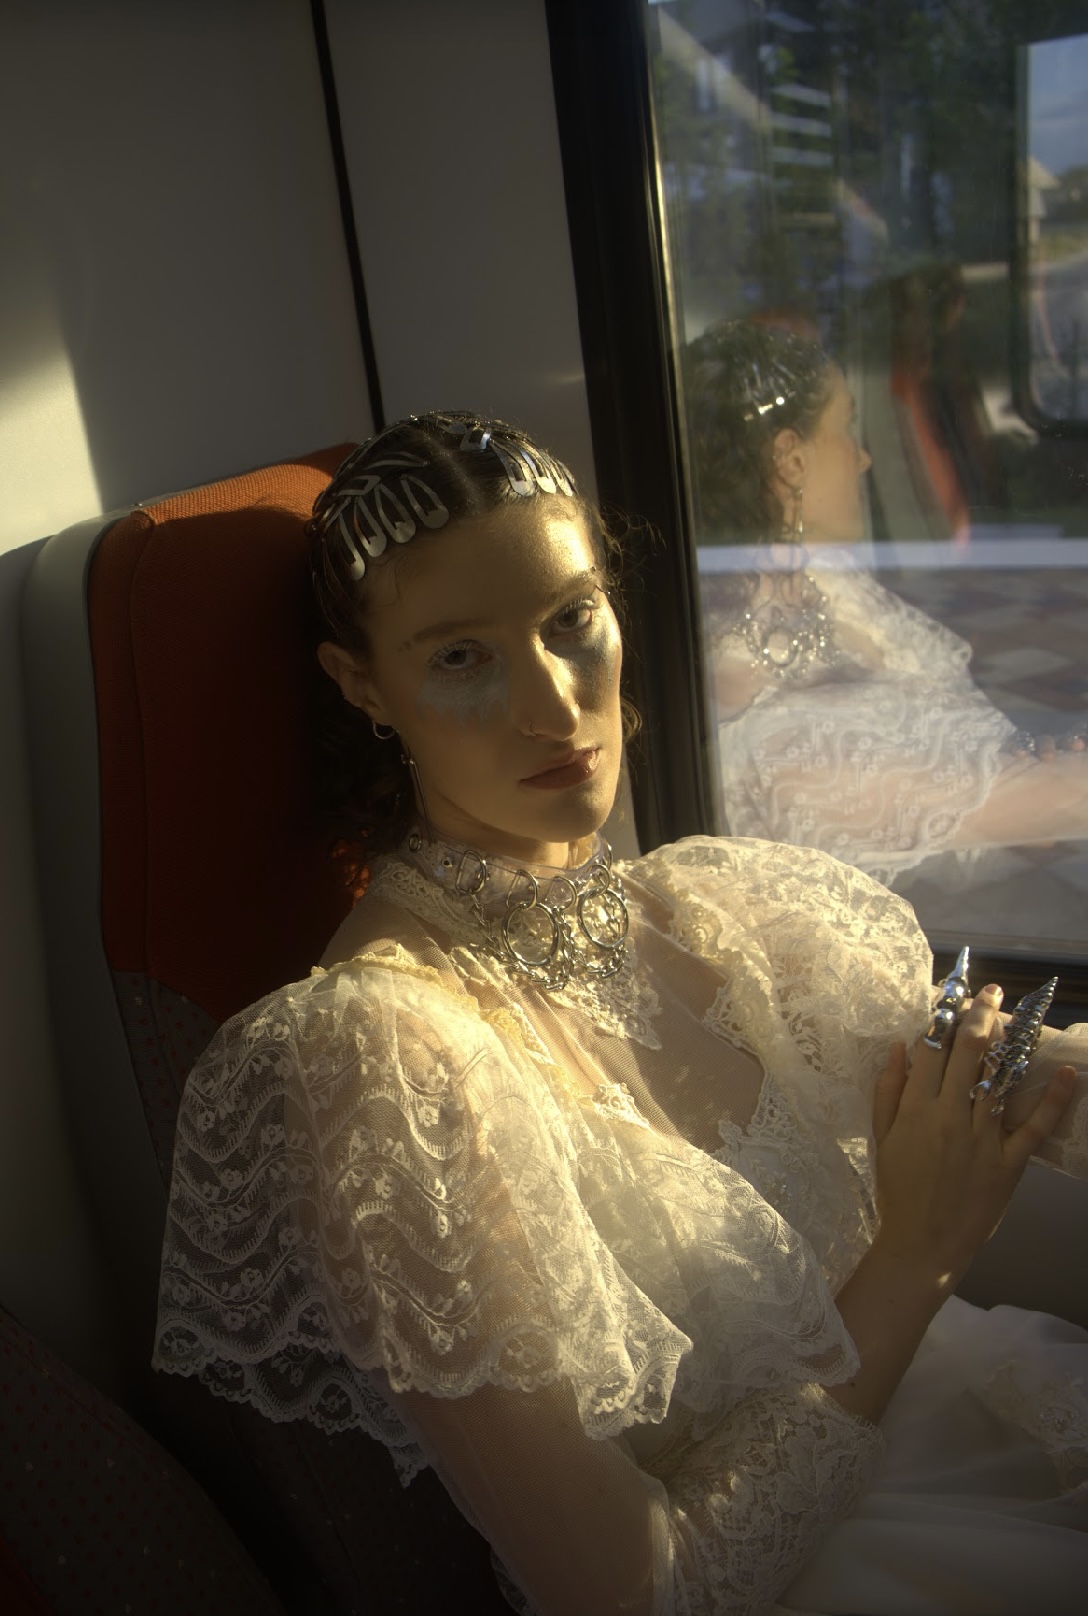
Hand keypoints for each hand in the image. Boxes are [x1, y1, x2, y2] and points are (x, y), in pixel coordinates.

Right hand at [870, 985, 1074, 1291]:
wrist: (922, 1244)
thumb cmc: (897, 1191)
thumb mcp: (881, 1138)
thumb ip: (888, 1091)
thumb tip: (899, 1045)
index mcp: (916, 1110)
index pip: (932, 1049)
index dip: (944, 1016)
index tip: (954, 993)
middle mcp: (950, 1117)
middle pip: (969, 1055)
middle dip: (981, 1016)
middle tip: (992, 992)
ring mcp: (983, 1140)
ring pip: (1000, 1081)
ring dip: (1010, 1044)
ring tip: (1020, 1015)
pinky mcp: (1009, 1163)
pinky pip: (1034, 1127)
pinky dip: (1052, 1099)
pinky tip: (1067, 1072)